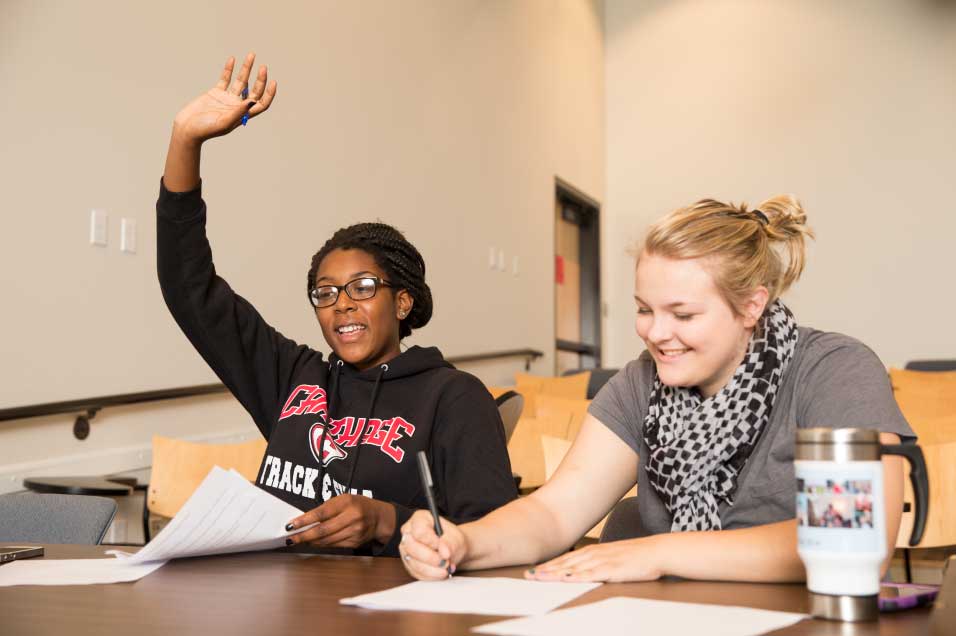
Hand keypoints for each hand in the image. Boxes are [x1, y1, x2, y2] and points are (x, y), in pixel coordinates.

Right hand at [171, 52, 276, 144]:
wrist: (187, 127)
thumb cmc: (205, 130)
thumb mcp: (224, 122)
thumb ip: (238, 112)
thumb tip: (252, 101)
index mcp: (243, 115)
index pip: (261, 104)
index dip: (269, 94)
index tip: (272, 82)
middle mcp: (237, 106)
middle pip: (253, 90)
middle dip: (260, 79)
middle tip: (263, 67)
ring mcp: (227, 98)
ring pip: (240, 81)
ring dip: (246, 69)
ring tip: (251, 55)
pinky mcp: (216, 92)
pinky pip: (225, 78)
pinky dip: (229, 69)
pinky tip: (233, 59)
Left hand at [285, 494, 395, 548]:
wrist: (379, 517)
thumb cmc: (357, 505)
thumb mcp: (343, 500)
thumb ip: (326, 509)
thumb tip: (305, 521)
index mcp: (347, 502)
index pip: (321, 513)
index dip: (304, 520)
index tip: (291, 525)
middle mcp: (352, 517)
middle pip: (323, 530)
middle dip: (304, 536)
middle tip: (291, 539)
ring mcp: (355, 531)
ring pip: (327, 540)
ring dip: (310, 542)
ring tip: (299, 541)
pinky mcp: (355, 542)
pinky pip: (334, 545)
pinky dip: (321, 545)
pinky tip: (314, 543)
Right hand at [399, 510, 466, 579]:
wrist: (453, 550)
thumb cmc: (452, 539)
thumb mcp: (455, 538)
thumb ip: (449, 543)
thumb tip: (444, 553)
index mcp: (419, 518)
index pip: (419, 530)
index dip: (431, 541)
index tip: (443, 548)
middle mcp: (408, 532)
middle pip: (412, 546)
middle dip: (430, 558)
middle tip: (445, 562)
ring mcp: (406, 549)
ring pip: (413, 562)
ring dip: (432, 569)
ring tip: (446, 568)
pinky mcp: (408, 564)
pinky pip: (416, 573)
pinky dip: (431, 575)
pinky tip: (440, 572)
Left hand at [524, 537, 663, 582]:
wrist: (656, 551)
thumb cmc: (636, 556)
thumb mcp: (612, 557)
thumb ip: (596, 563)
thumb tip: (583, 569)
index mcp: (593, 551)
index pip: (566, 559)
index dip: (549, 566)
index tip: (533, 571)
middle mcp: (594, 554)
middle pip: (564, 563)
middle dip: (545, 570)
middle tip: (527, 575)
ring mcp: (602, 561)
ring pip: (573, 568)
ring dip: (555, 573)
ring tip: (539, 578)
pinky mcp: (611, 569)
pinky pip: (591, 574)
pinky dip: (577, 576)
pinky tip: (566, 579)